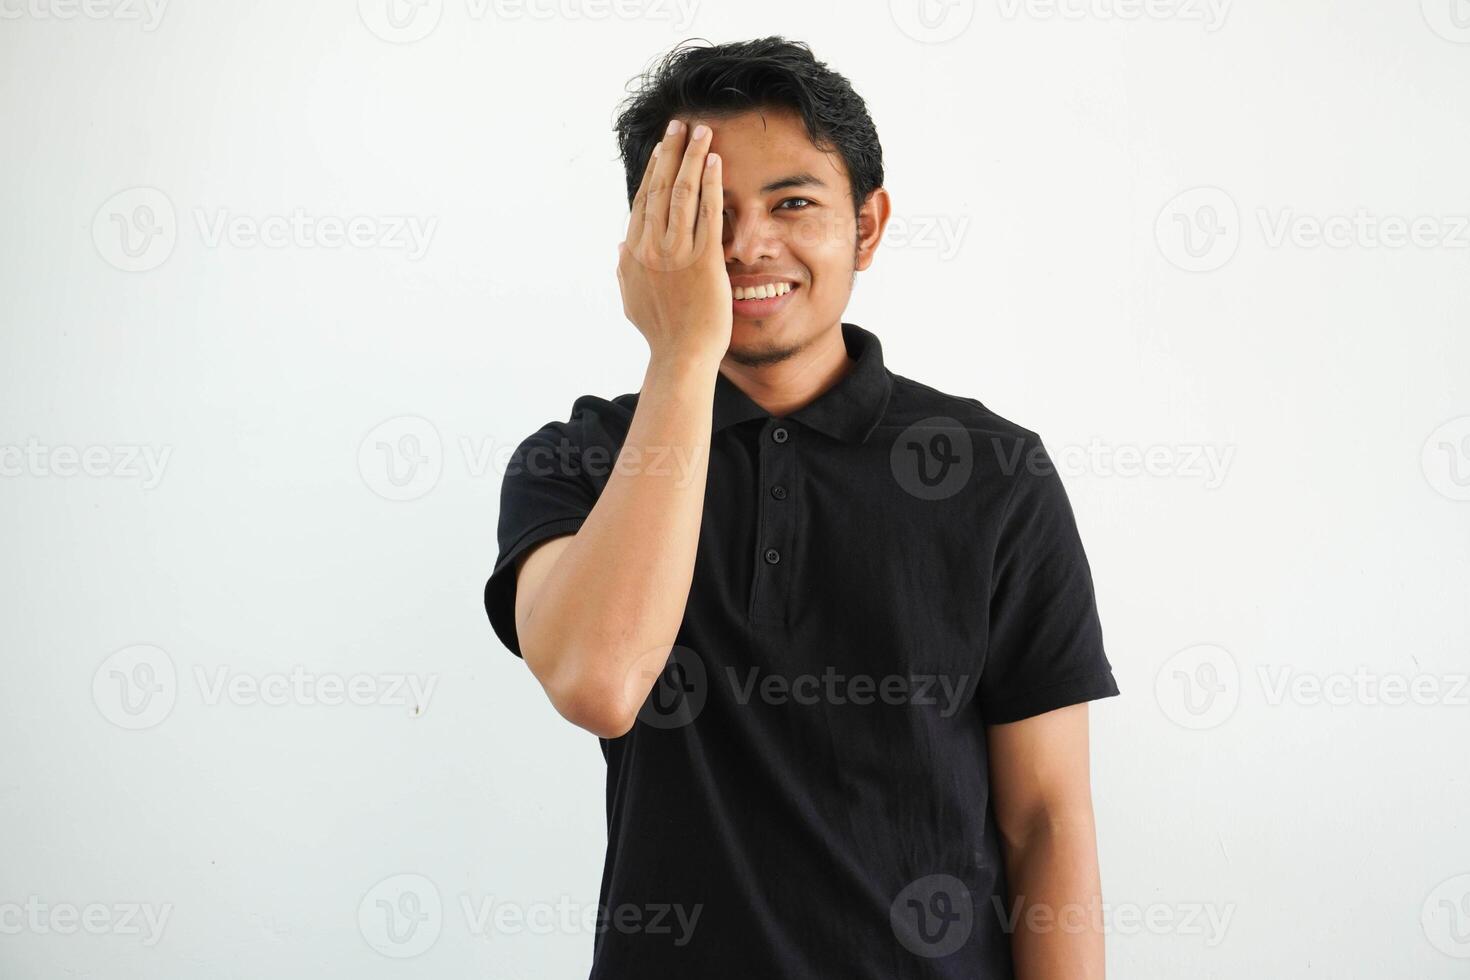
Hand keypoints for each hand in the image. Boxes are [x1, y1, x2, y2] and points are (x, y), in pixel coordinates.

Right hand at [616, 119, 731, 368]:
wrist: (681, 356)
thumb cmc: (662, 333)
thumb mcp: (632, 300)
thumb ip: (624, 271)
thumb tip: (619, 247)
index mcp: (633, 253)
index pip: (643, 200)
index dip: (653, 170)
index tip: (662, 147)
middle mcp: (651, 247)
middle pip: (660, 187)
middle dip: (671, 151)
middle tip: (680, 124)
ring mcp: (676, 252)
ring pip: (682, 192)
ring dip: (691, 156)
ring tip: (701, 131)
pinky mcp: (703, 260)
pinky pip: (706, 212)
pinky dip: (710, 183)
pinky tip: (715, 161)